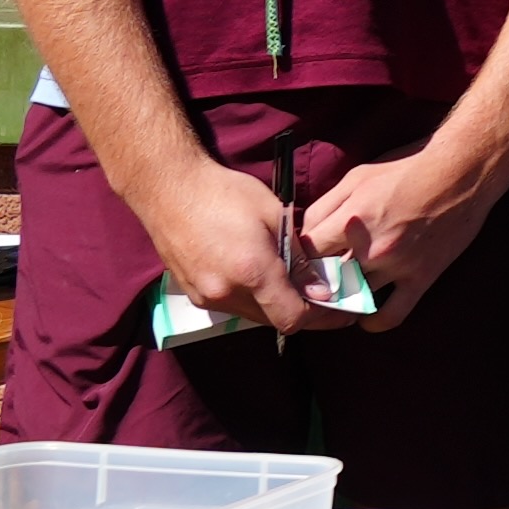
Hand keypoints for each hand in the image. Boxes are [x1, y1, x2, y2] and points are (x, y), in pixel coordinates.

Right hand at [137, 161, 313, 336]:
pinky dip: (250, 299)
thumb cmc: (226, 193)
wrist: (169, 188)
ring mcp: (205, 297)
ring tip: (291, 282)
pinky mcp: (192, 293)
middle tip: (321, 295)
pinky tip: (259, 277)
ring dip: (274, 306)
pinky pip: (231, 306)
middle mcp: (226, 293)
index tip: (338, 308)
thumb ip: (299, 257)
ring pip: (252, 315)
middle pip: (273, 320)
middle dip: (300, 311)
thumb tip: (320, 289)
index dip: (320, 317)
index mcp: (252, 273)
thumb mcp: (275, 215)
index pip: (293, 318)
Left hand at [298, 137, 508, 322]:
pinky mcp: (421, 277)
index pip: (307, 254)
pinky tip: (365, 318)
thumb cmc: (407, 170)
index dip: (301, 258)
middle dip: (318, 281)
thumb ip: (326, 206)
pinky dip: (374, 322)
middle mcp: (370, 247)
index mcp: (350, 220)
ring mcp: (397, 266)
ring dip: (343, 300)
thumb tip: (304, 234)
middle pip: (327, 280)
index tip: (304, 260)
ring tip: (338, 297)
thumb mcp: (357, 177)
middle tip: (317, 281)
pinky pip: (392, 314)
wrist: (461, 173)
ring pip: (354, 299)